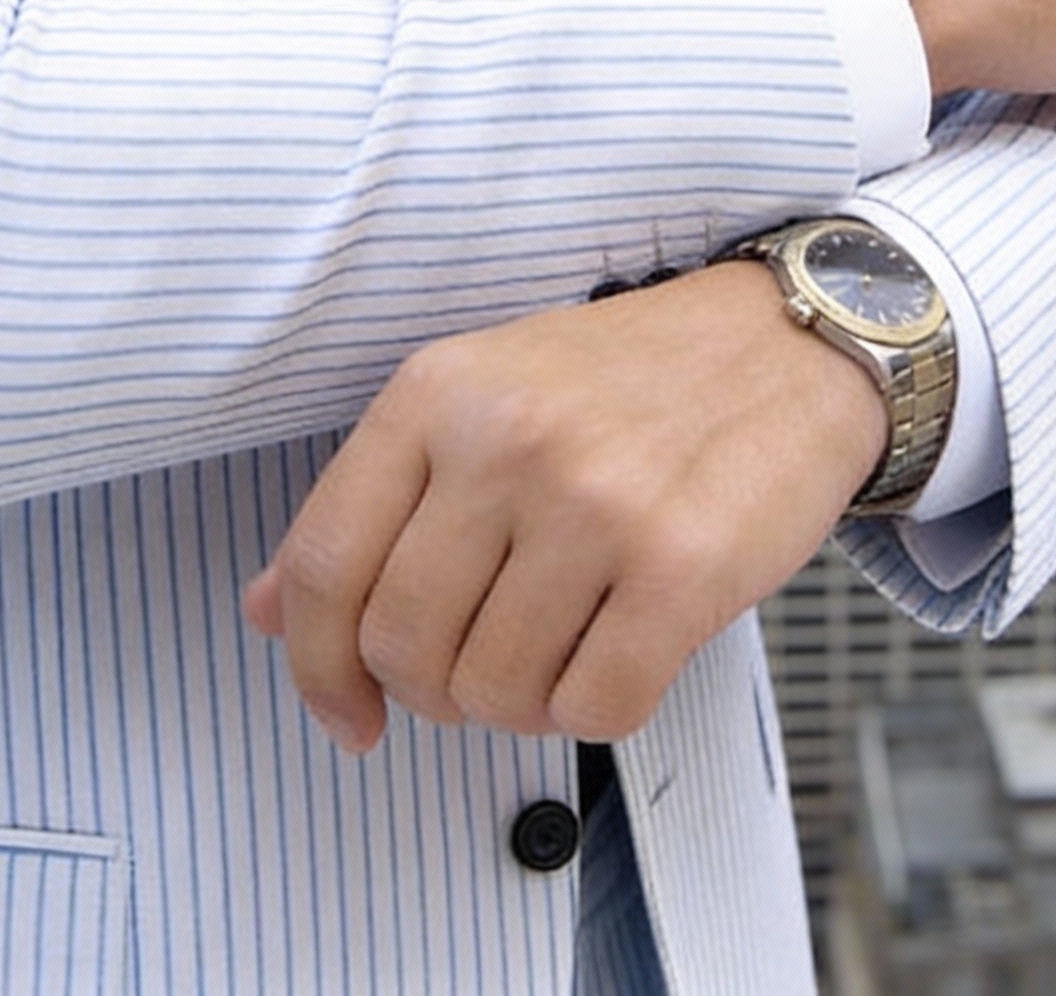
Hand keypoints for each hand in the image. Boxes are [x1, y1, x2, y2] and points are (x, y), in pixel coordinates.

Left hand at [242, 264, 886, 751]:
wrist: (787, 342)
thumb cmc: (628, 379)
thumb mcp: (479, 393)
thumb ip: (375, 501)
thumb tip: (268, 612)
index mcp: (436, 391)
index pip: (322, 563)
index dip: (315, 666)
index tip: (346, 713)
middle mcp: (505, 440)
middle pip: (402, 645)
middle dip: (434, 689)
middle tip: (483, 665)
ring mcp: (594, 503)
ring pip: (494, 691)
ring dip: (522, 699)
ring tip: (565, 640)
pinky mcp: (681, 566)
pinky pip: (594, 709)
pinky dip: (598, 706)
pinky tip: (620, 647)